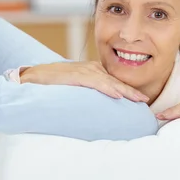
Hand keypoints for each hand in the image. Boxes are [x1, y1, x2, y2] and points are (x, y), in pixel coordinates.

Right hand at [20, 61, 148, 102]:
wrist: (33, 78)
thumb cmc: (53, 85)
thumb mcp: (75, 89)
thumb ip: (87, 95)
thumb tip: (98, 111)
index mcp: (92, 71)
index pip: (114, 82)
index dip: (128, 91)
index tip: (142, 101)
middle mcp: (91, 69)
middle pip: (115, 81)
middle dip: (131, 91)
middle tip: (145, 101)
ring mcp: (84, 71)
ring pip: (109, 81)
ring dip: (124, 90)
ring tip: (138, 99)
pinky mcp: (76, 75)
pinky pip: (95, 82)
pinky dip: (107, 88)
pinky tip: (118, 95)